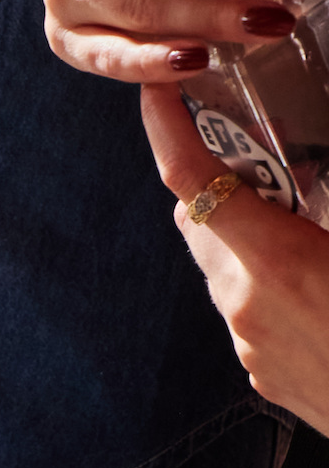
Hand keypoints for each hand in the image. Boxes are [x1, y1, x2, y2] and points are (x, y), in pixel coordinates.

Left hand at [142, 82, 328, 432]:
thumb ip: (326, 188)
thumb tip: (312, 169)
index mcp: (275, 261)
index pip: (192, 181)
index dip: (165, 129)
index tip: (156, 89)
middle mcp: (243, 307)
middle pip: (195, 224)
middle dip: (217, 183)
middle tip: (262, 157)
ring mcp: (249, 348)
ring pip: (222, 271)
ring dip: (248, 237)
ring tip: (304, 223)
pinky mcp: (262, 378)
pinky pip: (246, 314)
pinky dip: (267, 285)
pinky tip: (316, 284)